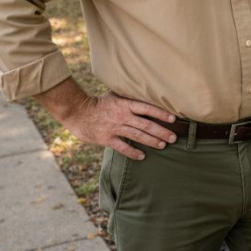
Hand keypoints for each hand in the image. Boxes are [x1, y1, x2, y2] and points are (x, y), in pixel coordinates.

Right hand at [35, 78, 176, 159]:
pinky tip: (142, 156)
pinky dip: (133, 152)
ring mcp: (114, 128)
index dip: (161, 114)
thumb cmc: (100, 103)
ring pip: (137, 136)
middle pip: (146, 125)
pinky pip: (122, 147)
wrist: (77, 112)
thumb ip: (130, 97)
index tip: (173, 119)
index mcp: (125, 104)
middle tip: (173, 138)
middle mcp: (122, 116)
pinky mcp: (106, 139)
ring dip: (152, 141)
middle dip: (161, 132)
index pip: (147, 108)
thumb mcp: (115, 95)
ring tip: (163, 145)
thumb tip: (148, 94)